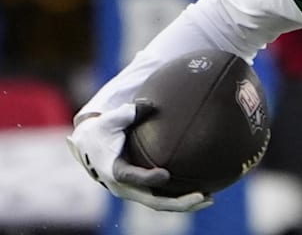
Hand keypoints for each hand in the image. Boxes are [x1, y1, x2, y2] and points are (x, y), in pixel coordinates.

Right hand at [66, 101, 212, 211]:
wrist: (87, 145)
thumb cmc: (102, 129)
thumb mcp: (112, 118)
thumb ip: (131, 111)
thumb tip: (152, 103)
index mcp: (114, 170)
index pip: (131, 177)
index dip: (147, 178)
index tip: (165, 175)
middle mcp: (124, 187)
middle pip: (152, 202)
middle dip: (178, 202)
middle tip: (202, 196)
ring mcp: (133, 191)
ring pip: (159, 204)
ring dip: (184, 204)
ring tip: (210, 198)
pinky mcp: (140, 190)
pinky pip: (161, 198)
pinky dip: (180, 197)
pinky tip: (204, 191)